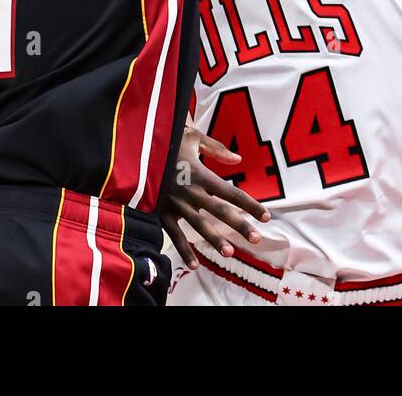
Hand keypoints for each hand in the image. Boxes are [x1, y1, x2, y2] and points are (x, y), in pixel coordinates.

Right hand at [159, 125, 270, 267]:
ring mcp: (175, 203)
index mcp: (200, 173)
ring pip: (199, 225)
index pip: (231, 192)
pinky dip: (183, 250)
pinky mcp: (161, 212)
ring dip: (215, 239)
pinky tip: (195, 264)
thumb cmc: (168, 141)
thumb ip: (216, 148)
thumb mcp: (192, 137)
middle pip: (220, 211)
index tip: (267, 216)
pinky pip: (174, 234)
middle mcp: (190, 191)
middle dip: (239, 225)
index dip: (250, 204)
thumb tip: (238, 158)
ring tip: (230, 252)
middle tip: (256, 238)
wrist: (135, 148)